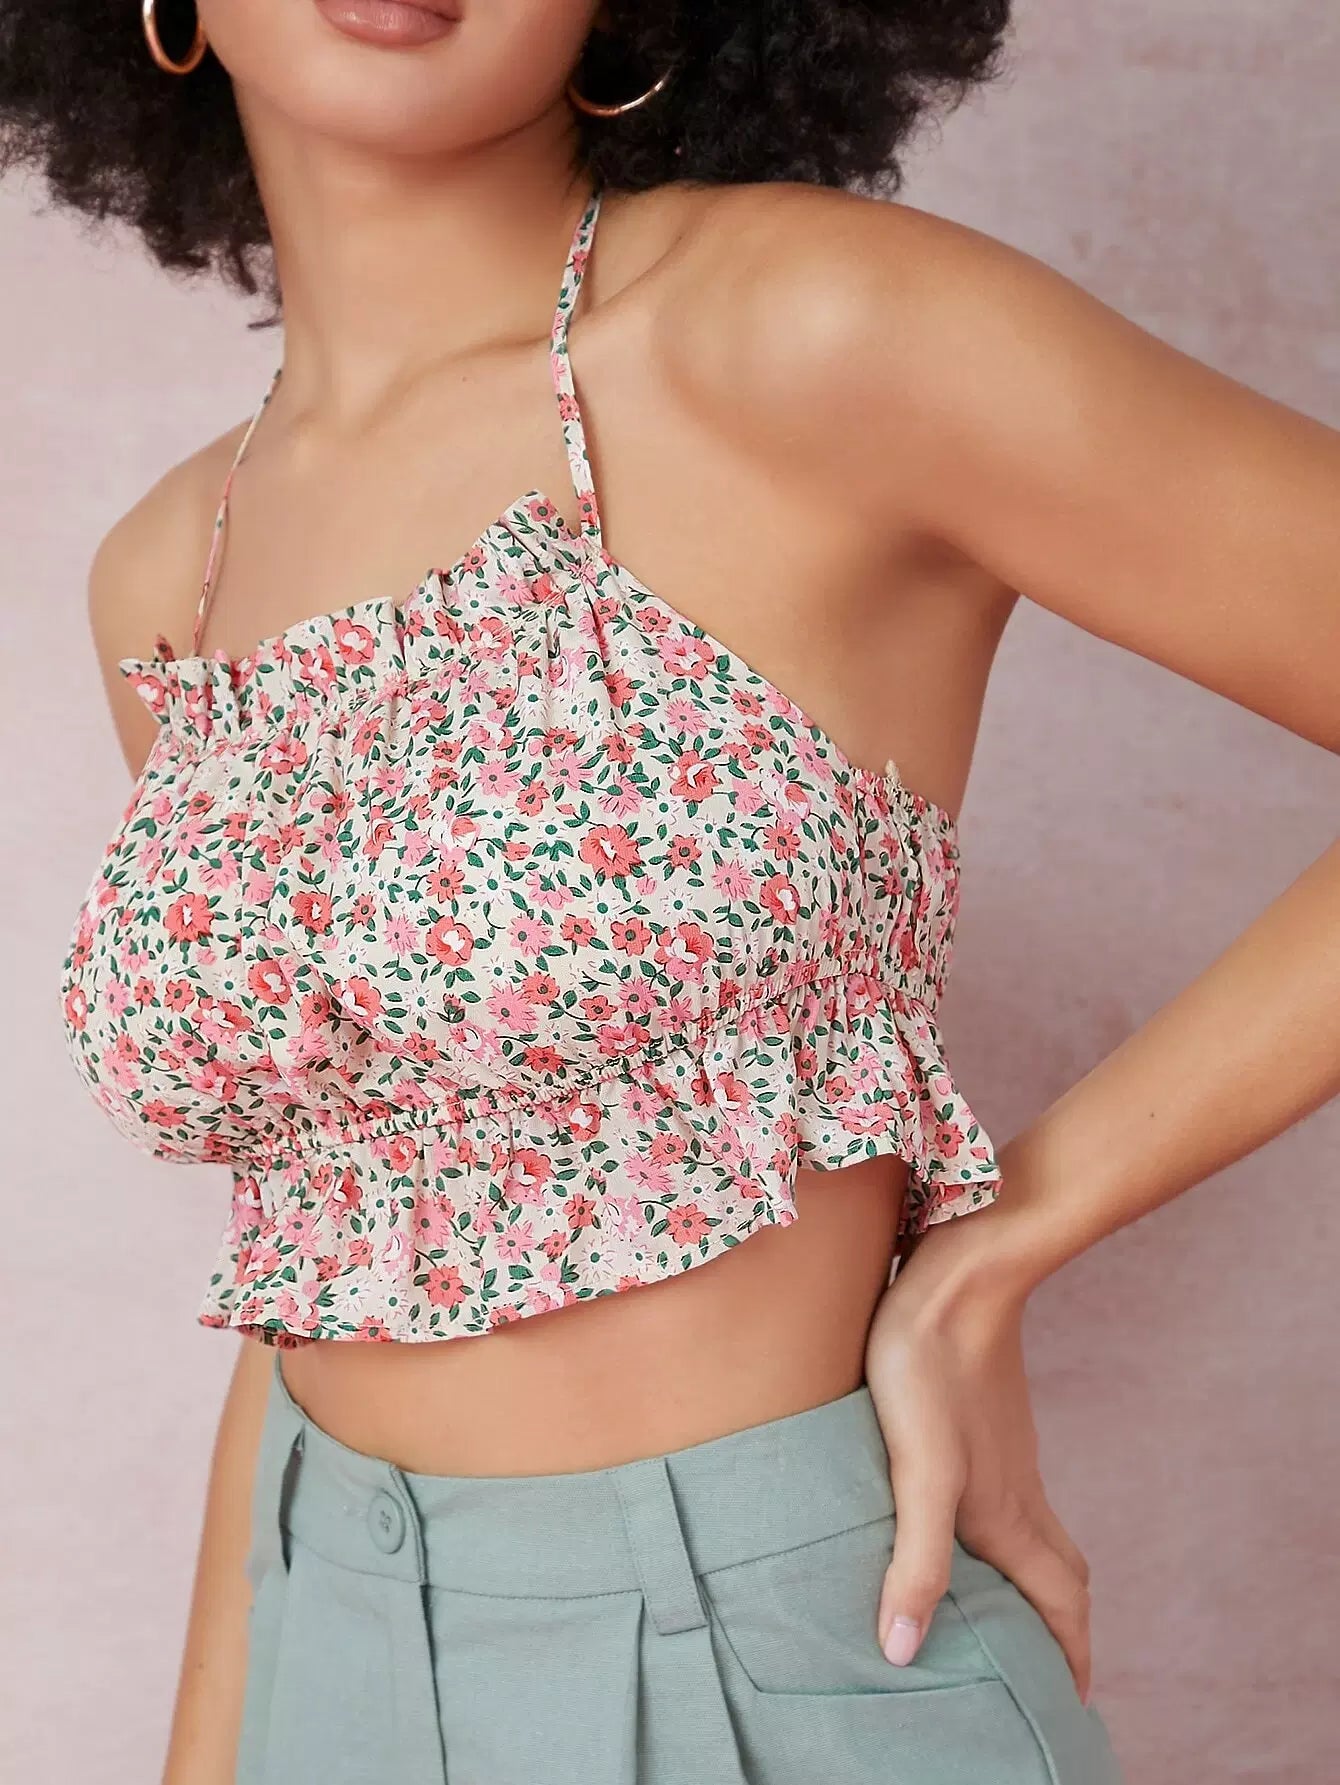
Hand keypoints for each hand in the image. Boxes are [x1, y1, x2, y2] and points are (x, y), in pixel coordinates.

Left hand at [863, 1218, 1093, 1702]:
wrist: (959, 1274)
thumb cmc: (931, 1367)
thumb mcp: (918, 1470)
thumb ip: (918, 1559)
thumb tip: (905, 1651)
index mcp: (1007, 1514)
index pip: (1061, 1603)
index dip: (1070, 1656)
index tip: (1071, 1702)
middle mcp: (1017, 1489)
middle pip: (1061, 1573)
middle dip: (1061, 1626)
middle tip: (1049, 1666)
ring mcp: (1006, 1451)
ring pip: (1037, 1531)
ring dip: (1033, 1578)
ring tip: (1006, 1605)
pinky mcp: (985, 1418)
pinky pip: (1012, 1493)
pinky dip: (1008, 1529)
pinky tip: (965, 1516)